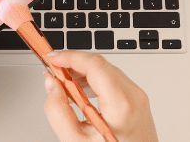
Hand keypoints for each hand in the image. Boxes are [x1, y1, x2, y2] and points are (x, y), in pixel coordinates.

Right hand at [43, 51, 157, 141]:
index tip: (52, 58)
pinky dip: (94, 80)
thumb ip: (57, 111)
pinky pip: (113, 80)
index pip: (94, 65)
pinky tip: (80, 91)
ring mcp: (138, 97)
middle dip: (73, 63)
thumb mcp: (76, 141)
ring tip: (63, 83)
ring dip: (83, 71)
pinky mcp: (137, 101)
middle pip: (100, 65)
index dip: (69, 57)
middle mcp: (134, 96)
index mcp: (121, 105)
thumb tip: (51, 85)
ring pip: (106, 70)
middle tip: (53, 70)